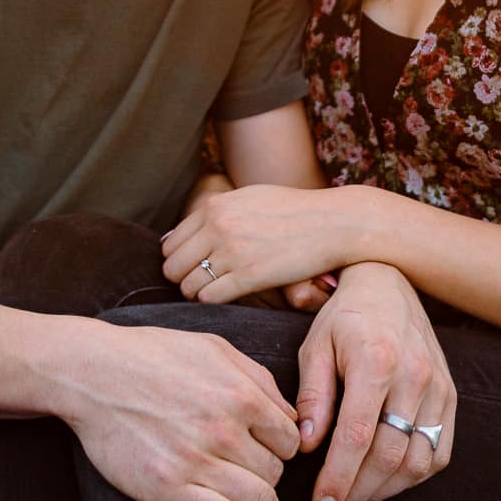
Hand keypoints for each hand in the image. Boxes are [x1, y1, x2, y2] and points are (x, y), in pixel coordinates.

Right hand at [64, 322, 301, 500]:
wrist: (93, 373)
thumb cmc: (154, 356)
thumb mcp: (215, 349)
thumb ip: (259, 379)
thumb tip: (289, 416)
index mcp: (240, 394)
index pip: (289, 439)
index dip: (283, 448)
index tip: (268, 450)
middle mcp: (224, 430)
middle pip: (275, 472)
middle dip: (269, 474)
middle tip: (250, 471)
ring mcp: (196, 462)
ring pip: (258, 500)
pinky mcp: (170, 489)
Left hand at [162, 185, 356, 302]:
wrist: (330, 222)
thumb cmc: (291, 211)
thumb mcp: (247, 198)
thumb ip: (214, 213)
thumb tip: (173, 236)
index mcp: (215, 206)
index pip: (170, 243)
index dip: (179, 260)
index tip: (192, 268)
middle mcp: (218, 226)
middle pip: (172, 266)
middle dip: (182, 279)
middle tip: (199, 284)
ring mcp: (232, 251)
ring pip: (188, 285)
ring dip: (197, 293)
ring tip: (213, 292)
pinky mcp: (249, 276)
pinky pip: (209, 297)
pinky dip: (211, 302)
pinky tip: (227, 297)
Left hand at [294, 262, 455, 500]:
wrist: (389, 283)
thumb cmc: (345, 318)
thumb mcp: (315, 347)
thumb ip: (312, 397)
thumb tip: (306, 447)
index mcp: (376, 361)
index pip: (357, 436)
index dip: (338, 478)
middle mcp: (415, 376)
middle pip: (389, 455)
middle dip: (357, 491)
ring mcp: (439, 388)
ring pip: (417, 461)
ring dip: (384, 489)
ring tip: (354, 497)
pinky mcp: (450, 396)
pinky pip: (439, 452)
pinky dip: (413, 476)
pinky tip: (385, 480)